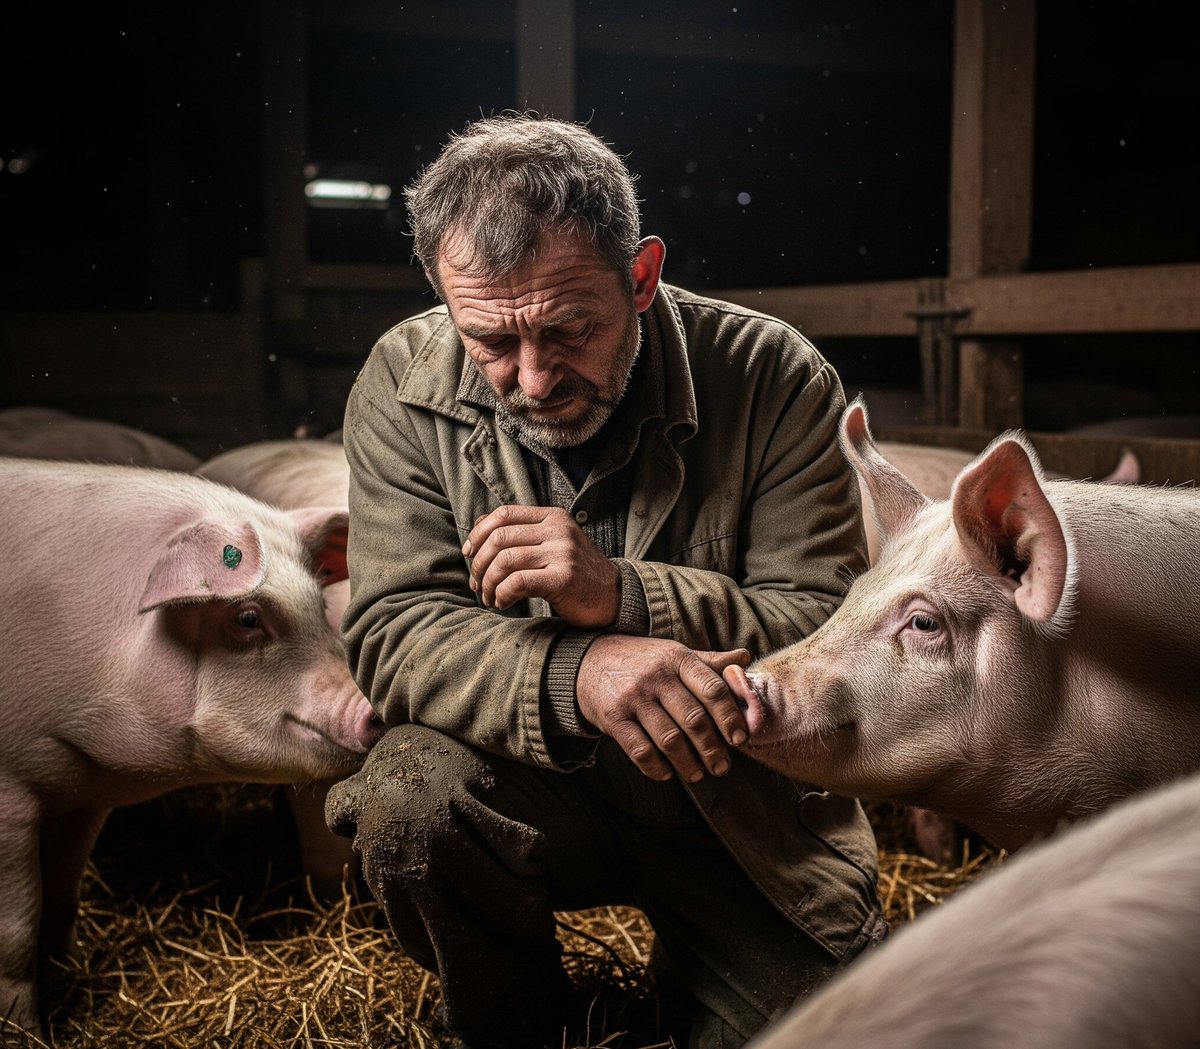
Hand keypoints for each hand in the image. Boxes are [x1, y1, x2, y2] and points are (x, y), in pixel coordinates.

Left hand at [462, 505, 619, 626]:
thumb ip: (522, 533)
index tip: (469, 553)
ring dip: (488, 583)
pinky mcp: (564, 578)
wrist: (613, 596)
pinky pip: (518, 582)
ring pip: (504, 561)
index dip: (478, 533)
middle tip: (477, 584)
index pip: (504, 514)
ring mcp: (563, 553)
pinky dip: (502, 594)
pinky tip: (503, 603)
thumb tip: (478, 525)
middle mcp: (558, 531)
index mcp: (553, 517)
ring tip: (489, 597)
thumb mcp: (552, 543)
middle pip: (499, 538)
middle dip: (479, 563)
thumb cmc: (576, 573)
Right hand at [576, 635, 752, 782]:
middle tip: (721, 767)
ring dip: (687, 763)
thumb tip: (746, 657)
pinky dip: (656, 768)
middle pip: (693, 719)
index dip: (730, 717)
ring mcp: (633, 697)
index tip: (740, 739)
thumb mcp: (675, 653)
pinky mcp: (613, 718)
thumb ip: (710, 661)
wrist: (589, 661)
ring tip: (697, 775)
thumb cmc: (644, 661)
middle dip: (712, 749)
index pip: (712, 689)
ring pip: (669, 739)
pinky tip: (666, 774)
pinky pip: (640, 750)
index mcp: (678, 658)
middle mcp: (656, 676)